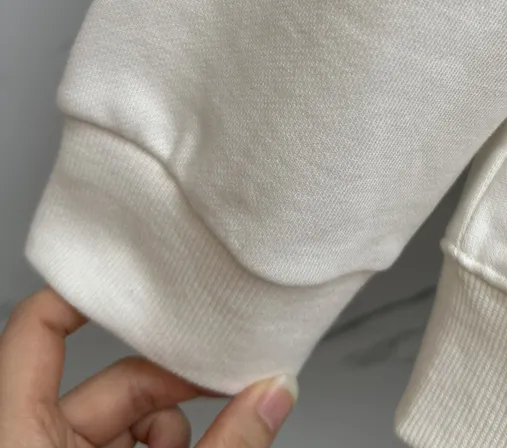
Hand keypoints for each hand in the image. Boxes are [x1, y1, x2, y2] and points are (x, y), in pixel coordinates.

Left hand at [0, 288, 296, 446]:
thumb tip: (278, 392)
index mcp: (15, 440)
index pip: (37, 330)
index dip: (85, 294)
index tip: (142, 278)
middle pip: (109, 384)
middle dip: (179, 382)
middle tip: (235, 375)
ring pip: (123, 425)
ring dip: (177, 430)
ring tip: (219, 440)